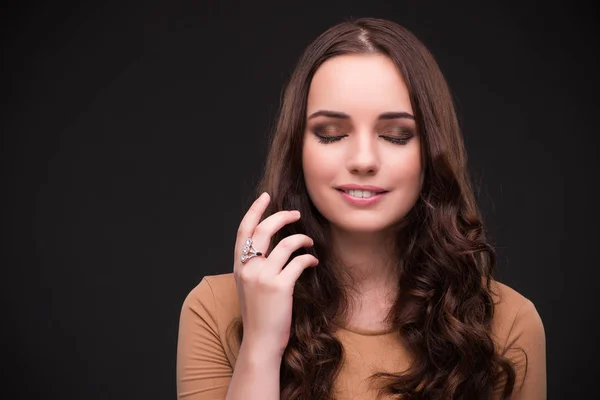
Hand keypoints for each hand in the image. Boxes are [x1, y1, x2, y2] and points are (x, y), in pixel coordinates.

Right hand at [233, 192, 318, 358]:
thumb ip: (254, 266)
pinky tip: (313, 261)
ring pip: (285, 243)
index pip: (243, 230)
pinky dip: (308, 258)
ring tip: (308, 242)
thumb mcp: (249, 286)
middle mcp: (248, 268)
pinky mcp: (280, 286)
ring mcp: (263, 277)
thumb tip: (271, 245)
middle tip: (296, 214)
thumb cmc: (258, 314)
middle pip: (263, 230)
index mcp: (239, 266)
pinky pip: (298, 262)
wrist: (260, 342)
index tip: (265, 197)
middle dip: (282, 216)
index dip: (254, 210)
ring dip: (301, 239)